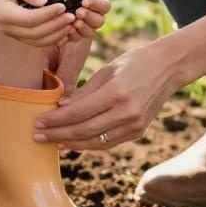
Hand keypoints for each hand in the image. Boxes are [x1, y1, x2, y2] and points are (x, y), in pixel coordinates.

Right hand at [0, 0, 72, 47]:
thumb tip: (45, 1)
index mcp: (4, 14)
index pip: (30, 19)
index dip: (48, 14)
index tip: (63, 6)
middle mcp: (7, 28)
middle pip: (35, 34)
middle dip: (56, 26)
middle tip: (72, 16)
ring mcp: (11, 33)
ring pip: (37, 42)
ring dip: (55, 35)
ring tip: (71, 24)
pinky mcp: (17, 34)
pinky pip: (35, 42)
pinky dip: (50, 39)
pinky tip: (63, 31)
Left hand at [32, 39, 179, 150]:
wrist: (168, 67)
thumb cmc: (133, 62)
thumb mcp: (106, 70)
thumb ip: (84, 92)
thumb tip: (60, 108)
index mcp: (116, 93)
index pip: (78, 113)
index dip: (55, 120)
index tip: (38, 122)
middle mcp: (126, 112)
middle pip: (84, 131)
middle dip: (57, 134)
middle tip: (37, 136)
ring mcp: (134, 125)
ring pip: (95, 142)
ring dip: (71, 143)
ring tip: (51, 142)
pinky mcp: (138, 131)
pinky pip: (108, 142)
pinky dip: (89, 144)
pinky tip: (73, 142)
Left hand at [63, 0, 109, 41]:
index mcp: (98, 1)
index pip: (105, 7)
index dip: (97, 5)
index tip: (85, 1)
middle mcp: (93, 14)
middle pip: (99, 22)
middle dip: (89, 17)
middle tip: (78, 12)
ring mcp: (83, 24)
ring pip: (89, 33)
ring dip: (83, 28)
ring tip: (73, 22)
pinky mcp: (71, 31)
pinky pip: (74, 38)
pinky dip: (71, 35)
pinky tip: (65, 28)